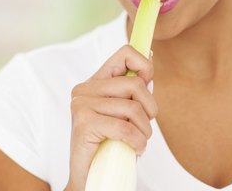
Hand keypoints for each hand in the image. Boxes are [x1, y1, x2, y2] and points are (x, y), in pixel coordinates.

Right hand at [65, 45, 157, 190]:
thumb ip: (134, 91)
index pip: (125, 53)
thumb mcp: (125, 113)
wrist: (90, 177)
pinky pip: (125, 128)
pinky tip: (135, 149)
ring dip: (144, 131)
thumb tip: (150, 59)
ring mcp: (81, 105)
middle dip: (150, 109)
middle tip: (145, 127)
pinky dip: (138, 141)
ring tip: (138, 141)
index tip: (149, 84)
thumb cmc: (110, 145)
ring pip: (133, 108)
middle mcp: (85, 89)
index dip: (144, 65)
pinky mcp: (84, 123)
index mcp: (95, 82)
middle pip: (135, 84)